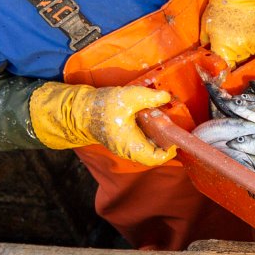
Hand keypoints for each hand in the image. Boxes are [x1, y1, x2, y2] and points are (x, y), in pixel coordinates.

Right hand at [29, 82, 175, 165]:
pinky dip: (148, 134)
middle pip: (153, 154)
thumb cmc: (101, 107)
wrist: (78, 111)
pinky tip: (151, 120)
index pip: (156, 158)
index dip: (169, 150)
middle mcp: (128, 150)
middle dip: (165, 142)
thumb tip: (166, 96)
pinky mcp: (121, 140)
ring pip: (147, 148)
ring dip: (157, 138)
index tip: (176, 136)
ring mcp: (124, 147)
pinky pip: (140, 142)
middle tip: (172, 127)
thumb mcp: (128, 98)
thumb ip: (149, 97)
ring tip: (164, 122)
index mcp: (132, 145)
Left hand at [201, 0, 254, 65]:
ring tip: (242, 32)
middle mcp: (243, 50)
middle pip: (240, 62)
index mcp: (225, 49)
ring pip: (252, 53)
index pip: (225, 68)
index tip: (223, 63)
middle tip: (231, 42)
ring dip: (247, 47)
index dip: (224, 66)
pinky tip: (251, 26)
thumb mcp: (207, 23)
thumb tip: (210, 50)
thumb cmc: (222, 2)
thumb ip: (208, 41)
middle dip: (235, 55)